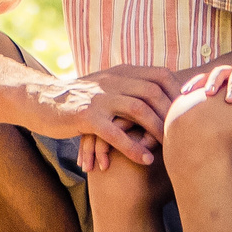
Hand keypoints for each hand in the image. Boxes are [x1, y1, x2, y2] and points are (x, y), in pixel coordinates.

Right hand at [38, 64, 184, 166]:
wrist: (39, 99)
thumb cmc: (77, 98)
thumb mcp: (105, 85)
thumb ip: (128, 87)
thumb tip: (158, 95)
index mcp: (121, 72)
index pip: (160, 75)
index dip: (179, 92)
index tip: (192, 111)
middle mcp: (113, 80)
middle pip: (154, 92)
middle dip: (173, 113)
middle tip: (187, 134)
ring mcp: (99, 97)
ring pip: (138, 110)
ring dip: (157, 130)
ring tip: (171, 149)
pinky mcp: (86, 116)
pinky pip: (114, 132)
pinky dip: (132, 147)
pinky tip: (146, 160)